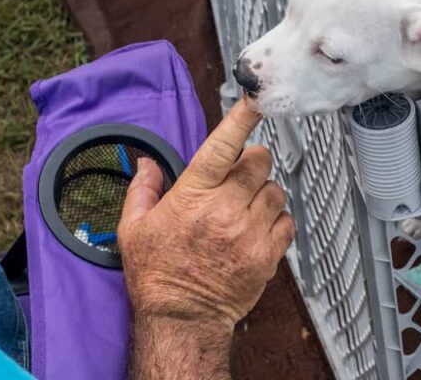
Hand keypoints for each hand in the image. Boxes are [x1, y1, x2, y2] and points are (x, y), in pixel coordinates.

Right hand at [117, 99, 294, 378]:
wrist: (181, 320)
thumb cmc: (157, 276)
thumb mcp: (133, 229)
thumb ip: (142, 190)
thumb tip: (147, 164)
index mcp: (192, 196)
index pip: (222, 146)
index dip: (241, 118)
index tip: (255, 100)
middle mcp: (224, 209)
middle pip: (259, 161)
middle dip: (252, 162)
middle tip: (240, 177)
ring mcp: (249, 232)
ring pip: (275, 189)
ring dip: (264, 193)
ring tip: (245, 210)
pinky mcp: (267, 254)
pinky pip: (287, 221)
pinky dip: (277, 221)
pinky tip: (257, 230)